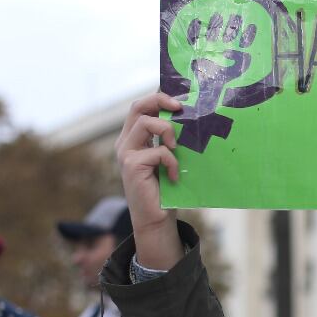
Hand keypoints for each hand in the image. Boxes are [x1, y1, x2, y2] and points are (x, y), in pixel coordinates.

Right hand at [115, 92, 184, 269]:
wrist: (157, 218)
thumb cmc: (166, 188)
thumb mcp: (168, 158)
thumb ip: (170, 140)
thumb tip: (191, 117)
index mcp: (133, 138)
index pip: (140, 107)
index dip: (157, 98)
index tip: (179, 101)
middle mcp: (125, 143)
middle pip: (137, 107)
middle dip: (159, 101)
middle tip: (180, 108)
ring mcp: (126, 153)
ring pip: (145, 123)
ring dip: (166, 131)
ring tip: (177, 147)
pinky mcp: (131, 165)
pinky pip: (157, 152)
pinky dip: (172, 161)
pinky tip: (175, 176)